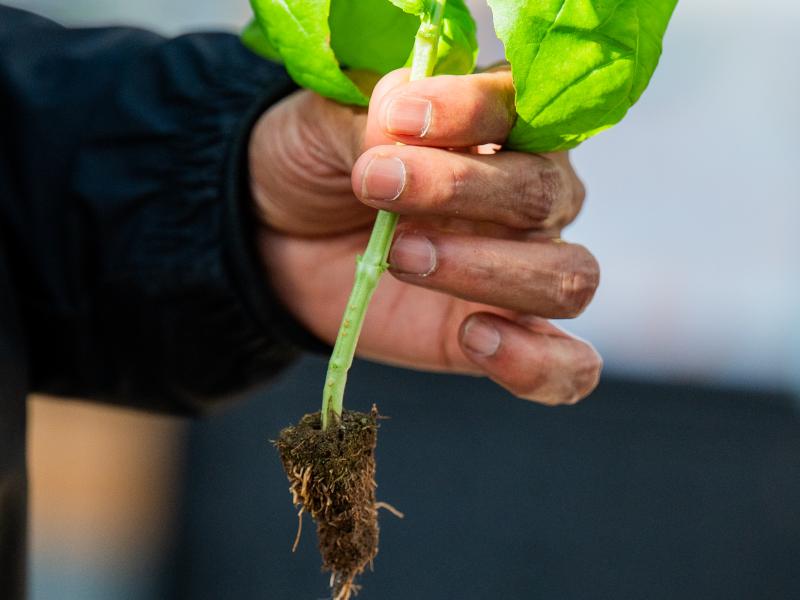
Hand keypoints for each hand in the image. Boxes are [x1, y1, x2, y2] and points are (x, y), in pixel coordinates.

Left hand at [250, 68, 601, 404]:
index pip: (520, 105)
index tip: (399, 120)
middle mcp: (528, 197)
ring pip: (567, 276)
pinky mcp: (508, 335)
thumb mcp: (323, 129)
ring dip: (488, 270)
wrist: (284, 242)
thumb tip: (405, 114)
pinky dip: (536, 360)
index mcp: (497, 126)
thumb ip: (370, 122)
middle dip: (462, 189)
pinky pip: (565, 363)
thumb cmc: (319, 169)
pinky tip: (473, 338)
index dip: (470, 109)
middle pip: (544, 192)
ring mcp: (524, 268)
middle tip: (378, 186)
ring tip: (401, 259)